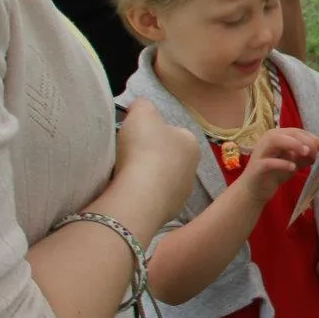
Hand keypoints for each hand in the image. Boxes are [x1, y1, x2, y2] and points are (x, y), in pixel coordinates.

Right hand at [112, 100, 198, 231]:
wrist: (140, 193)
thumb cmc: (145, 147)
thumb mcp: (142, 112)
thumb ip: (143, 104)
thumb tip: (140, 106)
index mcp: (191, 142)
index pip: (172, 132)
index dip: (152, 132)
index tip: (134, 136)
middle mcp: (193, 169)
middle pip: (167, 158)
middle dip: (150, 156)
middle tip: (128, 155)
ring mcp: (182, 194)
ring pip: (160, 180)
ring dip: (146, 178)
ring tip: (125, 175)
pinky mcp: (169, 213)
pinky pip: (152, 199)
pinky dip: (142, 195)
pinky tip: (128, 192)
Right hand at [240, 126, 318, 202]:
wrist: (255, 190)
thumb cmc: (274, 174)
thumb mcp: (294, 163)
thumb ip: (306, 156)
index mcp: (277, 137)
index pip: (297, 131)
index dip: (312, 138)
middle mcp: (267, 140)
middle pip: (289, 133)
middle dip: (306, 140)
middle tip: (317, 151)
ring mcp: (260, 152)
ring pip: (275, 140)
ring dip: (293, 144)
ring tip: (306, 153)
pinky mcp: (257, 166)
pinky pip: (269, 162)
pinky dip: (282, 163)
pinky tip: (293, 168)